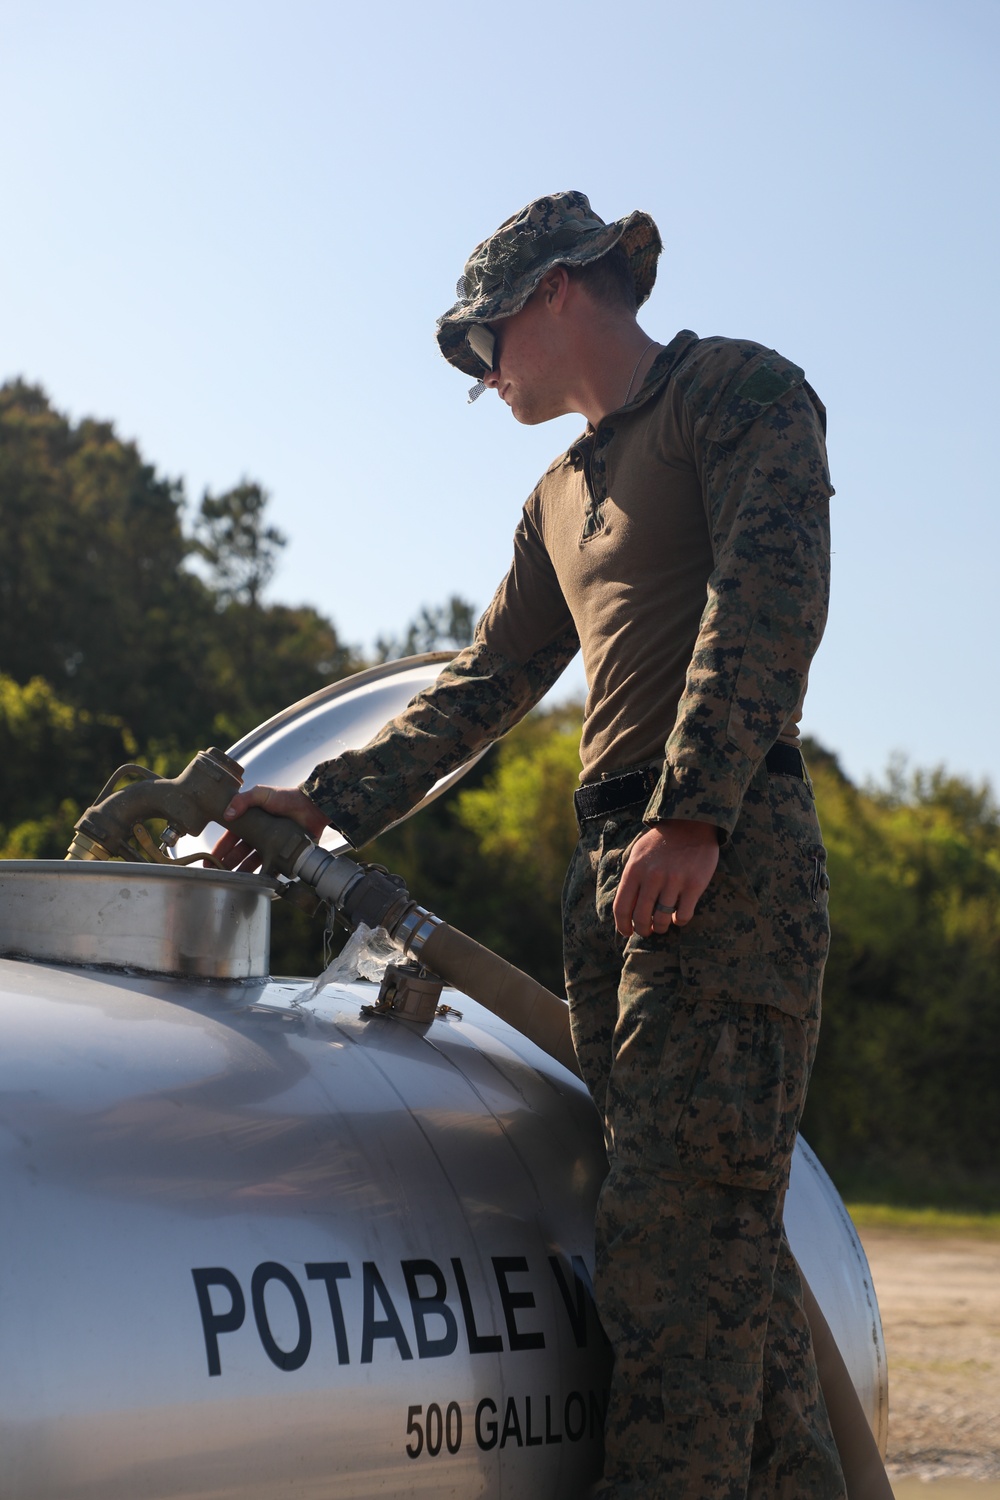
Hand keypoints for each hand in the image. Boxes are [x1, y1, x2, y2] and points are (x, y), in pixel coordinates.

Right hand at [210, 785, 328, 871]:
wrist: (313, 807)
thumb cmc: (287, 797)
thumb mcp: (262, 794)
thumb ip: (243, 800)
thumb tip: (227, 814)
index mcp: (251, 822)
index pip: (230, 838)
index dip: (219, 849)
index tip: (209, 860)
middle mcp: (259, 835)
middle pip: (239, 853)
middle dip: (227, 864)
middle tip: (217, 875)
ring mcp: (271, 845)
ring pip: (252, 862)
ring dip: (242, 871)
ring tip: (234, 881)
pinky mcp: (283, 853)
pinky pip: (271, 867)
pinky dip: (263, 875)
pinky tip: (256, 882)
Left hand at [612, 819, 719, 937]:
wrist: (691, 824)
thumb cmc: (662, 841)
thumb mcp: (638, 853)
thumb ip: (631, 878)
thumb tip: (625, 907)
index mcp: (635, 870)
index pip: (621, 907)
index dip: (622, 925)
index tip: (627, 932)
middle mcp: (652, 877)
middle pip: (641, 917)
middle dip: (642, 930)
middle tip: (647, 931)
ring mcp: (674, 881)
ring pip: (662, 920)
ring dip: (661, 927)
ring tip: (662, 925)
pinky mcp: (694, 884)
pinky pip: (683, 915)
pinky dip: (679, 921)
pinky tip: (678, 916)